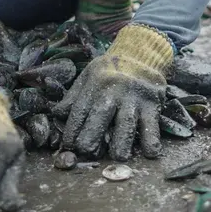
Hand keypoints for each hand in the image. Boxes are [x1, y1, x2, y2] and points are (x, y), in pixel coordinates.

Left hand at [53, 23, 172, 160]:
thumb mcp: (89, 75)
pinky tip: (150, 152)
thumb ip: (74, 96)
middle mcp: (115, 90)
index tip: (68, 145)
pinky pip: (152, 124)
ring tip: (118, 157)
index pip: (80, 109)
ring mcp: (135, 97)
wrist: (142, 54)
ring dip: (122, 142)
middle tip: (86, 152)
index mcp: (96, 83)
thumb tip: (57, 114)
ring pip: (126, 122)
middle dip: (92, 136)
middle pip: (101, 115)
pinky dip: (152, 139)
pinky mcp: (153, 104)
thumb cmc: (111, 70)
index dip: (73, 128)